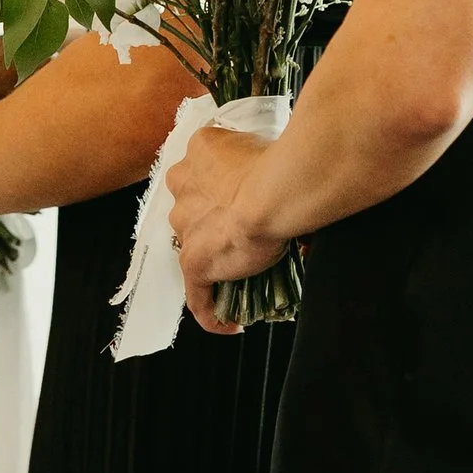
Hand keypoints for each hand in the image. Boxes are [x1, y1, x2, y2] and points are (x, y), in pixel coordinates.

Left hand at [168, 118, 287, 333]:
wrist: (274, 193)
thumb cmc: (281, 165)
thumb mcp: (268, 147)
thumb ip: (263, 163)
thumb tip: (288, 176)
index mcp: (201, 149)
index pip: (204, 168)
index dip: (222, 186)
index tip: (241, 198)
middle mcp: (184, 184)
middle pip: (192, 205)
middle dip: (212, 220)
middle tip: (243, 235)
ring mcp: (185, 226)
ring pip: (192, 245)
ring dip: (212, 260)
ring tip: (241, 278)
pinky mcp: (194, 261)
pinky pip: (197, 295)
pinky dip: (210, 311)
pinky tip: (228, 324)